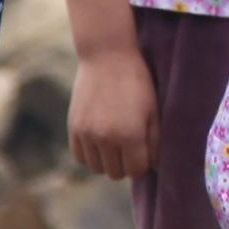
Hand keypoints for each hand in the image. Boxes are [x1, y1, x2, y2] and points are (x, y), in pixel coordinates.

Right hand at [68, 45, 158, 181]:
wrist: (106, 56)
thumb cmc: (136, 82)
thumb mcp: (153, 110)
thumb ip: (155, 141)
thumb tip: (156, 168)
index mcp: (130, 135)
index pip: (136, 170)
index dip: (142, 164)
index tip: (144, 152)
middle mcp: (106, 138)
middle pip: (115, 172)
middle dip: (125, 164)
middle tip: (130, 147)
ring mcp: (86, 134)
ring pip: (97, 168)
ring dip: (107, 161)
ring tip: (114, 144)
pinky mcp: (73, 127)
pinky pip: (80, 157)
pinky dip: (90, 155)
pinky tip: (99, 142)